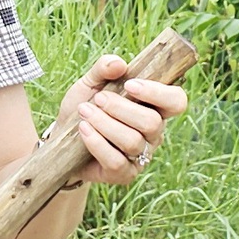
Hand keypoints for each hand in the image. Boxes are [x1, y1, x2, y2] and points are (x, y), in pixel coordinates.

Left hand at [59, 55, 186, 186]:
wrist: (61, 139)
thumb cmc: (84, 107)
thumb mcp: (90, 83)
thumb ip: (104, 69)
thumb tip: (118, 64)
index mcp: (154, 107)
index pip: (176, 101)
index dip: (158, 93)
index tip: (130, 84)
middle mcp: (154, 133)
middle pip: (152, 122)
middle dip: (121, 108)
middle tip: (98, 99)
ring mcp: (141, 156)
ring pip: (133, 141)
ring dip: (105, 124)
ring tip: (84, 112)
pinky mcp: (124, 174)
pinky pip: (117, 161)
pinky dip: (98, 143)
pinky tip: (84, 130)